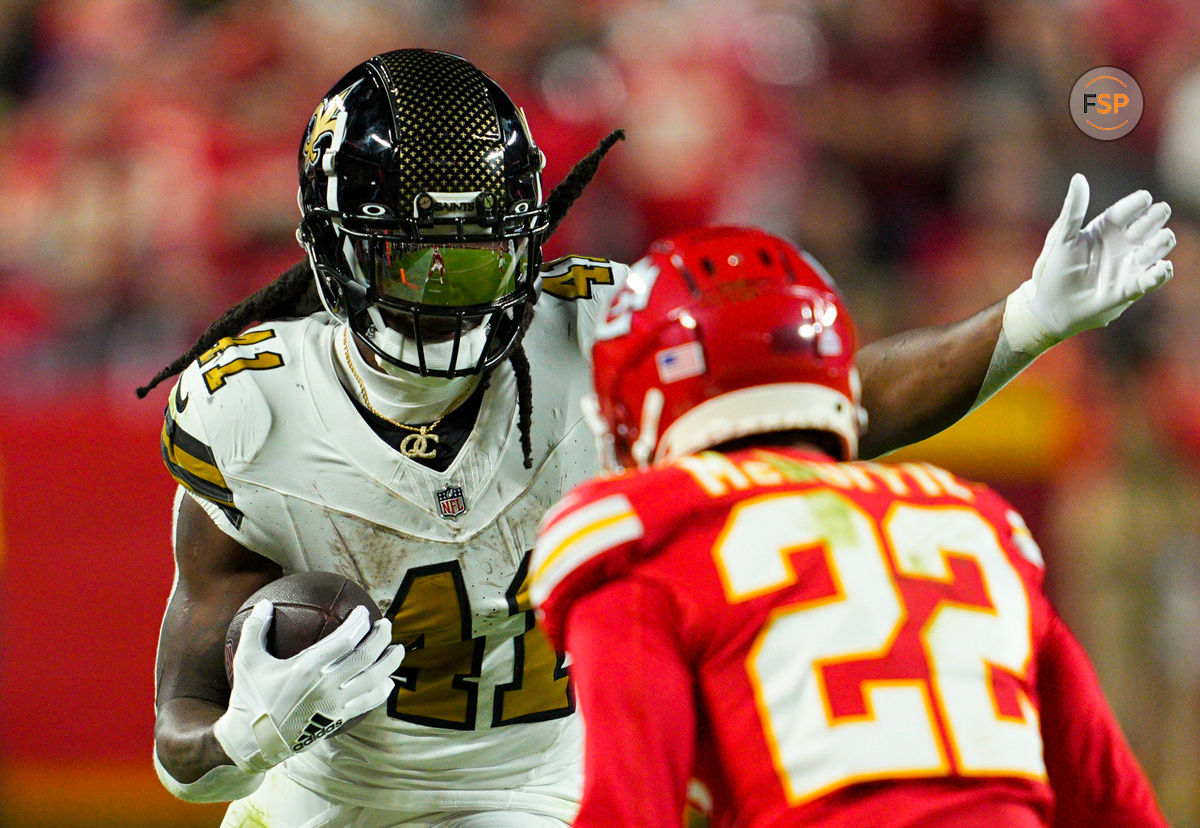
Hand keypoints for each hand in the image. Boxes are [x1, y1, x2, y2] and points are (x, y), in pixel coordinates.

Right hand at [213, 601, 404, 772]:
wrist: (252, 743)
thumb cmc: (250, 699)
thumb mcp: (247, 660)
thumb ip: (255, 628)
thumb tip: (264, 604)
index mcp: (307, 667)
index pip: (346, 639)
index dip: (359, 623)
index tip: (363, 611)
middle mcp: (326, 685)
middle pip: (366, 657)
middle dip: (381, 638)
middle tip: (386, 625)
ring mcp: (334, 705)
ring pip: (372, 680)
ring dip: (389, 663)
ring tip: (398, 650)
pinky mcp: (337, 720)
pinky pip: (367, 703)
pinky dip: (381, 691)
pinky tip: (388, 683)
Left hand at [1014, 173, 1174, 344]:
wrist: (1051, 305)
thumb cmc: (1054, 269)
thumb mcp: (1061, 238)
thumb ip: (1073, 210)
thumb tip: (1079, 178)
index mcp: (1106, 227)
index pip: (1130, 208)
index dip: (1139, 202)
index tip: (1143, 199)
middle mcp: (1123, 243)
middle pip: (1152, 222)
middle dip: (1156, 217)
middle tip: (1154, 216)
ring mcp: (1129, 264)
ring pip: (1159, 246)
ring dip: (1161, 242)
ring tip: (1156, 241)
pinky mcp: (1131, 287)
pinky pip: (1154, 278)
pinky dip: (1161, 272)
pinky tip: (1161, 267)